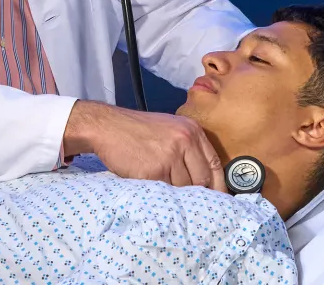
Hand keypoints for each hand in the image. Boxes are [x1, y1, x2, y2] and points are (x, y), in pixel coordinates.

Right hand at [63, 100, 226, 191]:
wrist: (106, 125)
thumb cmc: (136, 129)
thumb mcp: (169, 127)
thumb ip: (188, 146)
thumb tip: (205, 178)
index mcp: (191, 130)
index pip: (214, 164)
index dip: (218, 184)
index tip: (217, 198)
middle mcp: (184, 141)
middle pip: (201, 179)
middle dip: (195, 191)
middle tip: (187, 198)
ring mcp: (169, 156)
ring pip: (183, 188)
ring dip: (174, 191)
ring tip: (161, 185)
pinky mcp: (153, 170)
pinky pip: (164, 190)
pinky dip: (159, 191)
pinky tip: (149, 183)